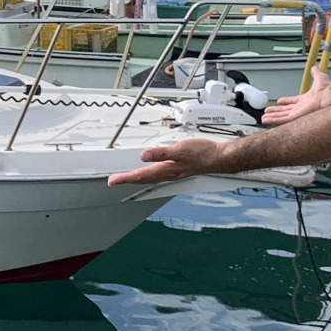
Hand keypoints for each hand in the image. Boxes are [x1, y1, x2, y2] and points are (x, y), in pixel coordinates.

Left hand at [108, 135, 231, 186]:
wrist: (217, 158)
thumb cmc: (201, 153)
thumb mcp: (179, 149)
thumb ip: (161, 152)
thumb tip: (144, 156)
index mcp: (165, 169)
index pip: (140, 176)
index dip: (125, 178)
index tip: (113, 180)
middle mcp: (167, 173)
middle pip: (142, 179)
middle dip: (127, 180)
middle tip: (114, 181)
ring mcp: (172, 172)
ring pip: (149, 178)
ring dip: (136, 179)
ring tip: (126, 178)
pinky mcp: (176, 169)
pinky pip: (156, 175)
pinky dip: (147, 175)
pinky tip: (147, 172)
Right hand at [261, 71, 330, 124]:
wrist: (328, 97)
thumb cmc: (327, 90)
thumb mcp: (320, 78)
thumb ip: (316, 73)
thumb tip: (314, 68)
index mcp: (306, 100)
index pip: (293, 102)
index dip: (286, 101)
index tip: (279, 101)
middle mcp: (301, 108)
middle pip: (285, 111)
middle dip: (276, 111)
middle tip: (267, 112)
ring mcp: (298, 114)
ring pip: (281, 117)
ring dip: (272, 117)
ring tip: (263, 118)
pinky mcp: (296, 118)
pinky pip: (282, 120)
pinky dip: (273, 120)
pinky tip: (266, 120)